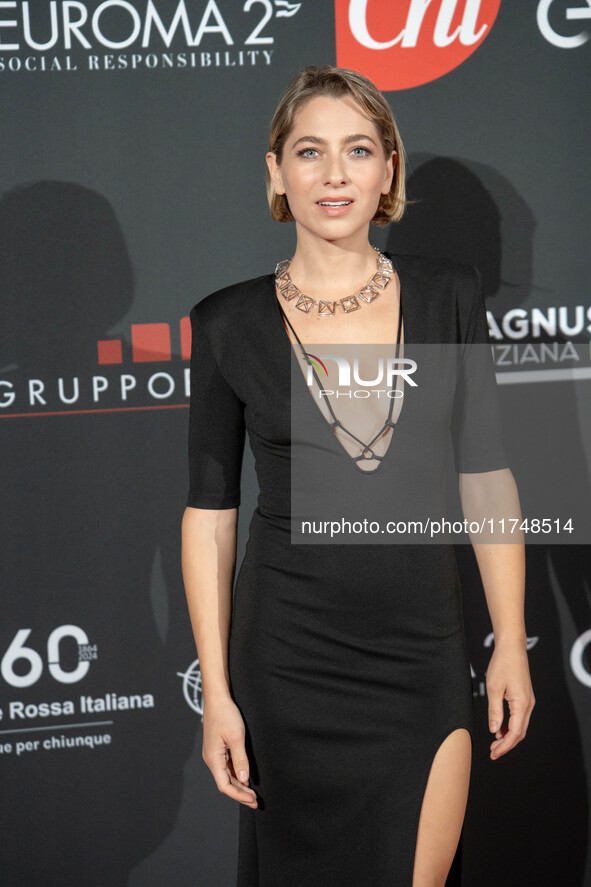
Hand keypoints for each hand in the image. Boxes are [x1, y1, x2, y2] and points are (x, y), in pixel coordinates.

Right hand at [202, 695, 257, 807]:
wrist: (217, 698)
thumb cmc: (225, 715)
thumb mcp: (236, 738)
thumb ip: (240, 760)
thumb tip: (243, 780)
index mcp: (213, 759)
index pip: (225, 785)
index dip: (239, 795)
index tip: (252, 800)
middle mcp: (211, 759)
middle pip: (225, 782)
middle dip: (240, 793)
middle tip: (255, 801)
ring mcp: (214, 753)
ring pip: (226, 775)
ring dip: (239, 784)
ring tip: (252, 793)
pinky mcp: (218, 748)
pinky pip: (227, 766)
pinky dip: (236, 774)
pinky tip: (245, 777)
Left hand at [486, 640, 534, 759]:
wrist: (512, 648)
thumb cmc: (502, 664)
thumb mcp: (493, 688)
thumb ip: (494, 710)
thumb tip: (494, 730)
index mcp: (522, 704)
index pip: (515, 733)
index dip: (504, 746)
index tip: (493, 753)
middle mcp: (528, 705)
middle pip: (520, 733)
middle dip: (506, 745)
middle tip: (492, 752)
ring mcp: (528, 701)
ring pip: (521, 726)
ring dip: (509, 736)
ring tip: (494, 743)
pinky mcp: (525, 697)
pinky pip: (520, 717)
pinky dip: (511, 726)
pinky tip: (500, 728)